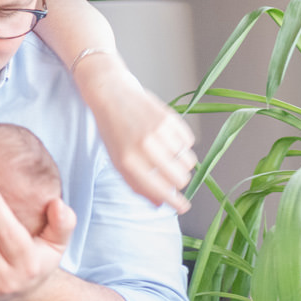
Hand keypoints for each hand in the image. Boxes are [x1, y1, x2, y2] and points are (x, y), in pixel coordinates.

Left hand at [76, 62, 196, 212]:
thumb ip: (137, 184)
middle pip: (180, 178)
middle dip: (180, 182)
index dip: (175, 202)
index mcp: (127, 162)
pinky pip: (189, 141)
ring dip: (183, 163)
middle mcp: (144, 148)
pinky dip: (183, 144)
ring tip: (169, 155)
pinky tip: (168, 138)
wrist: (111, 94)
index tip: (183, 207)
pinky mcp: (169, 117)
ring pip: (188, 161)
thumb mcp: (117, 160)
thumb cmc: (113, 130)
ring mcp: (158, 132)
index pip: (159, 190)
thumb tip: (160, 203)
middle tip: (174, 177)